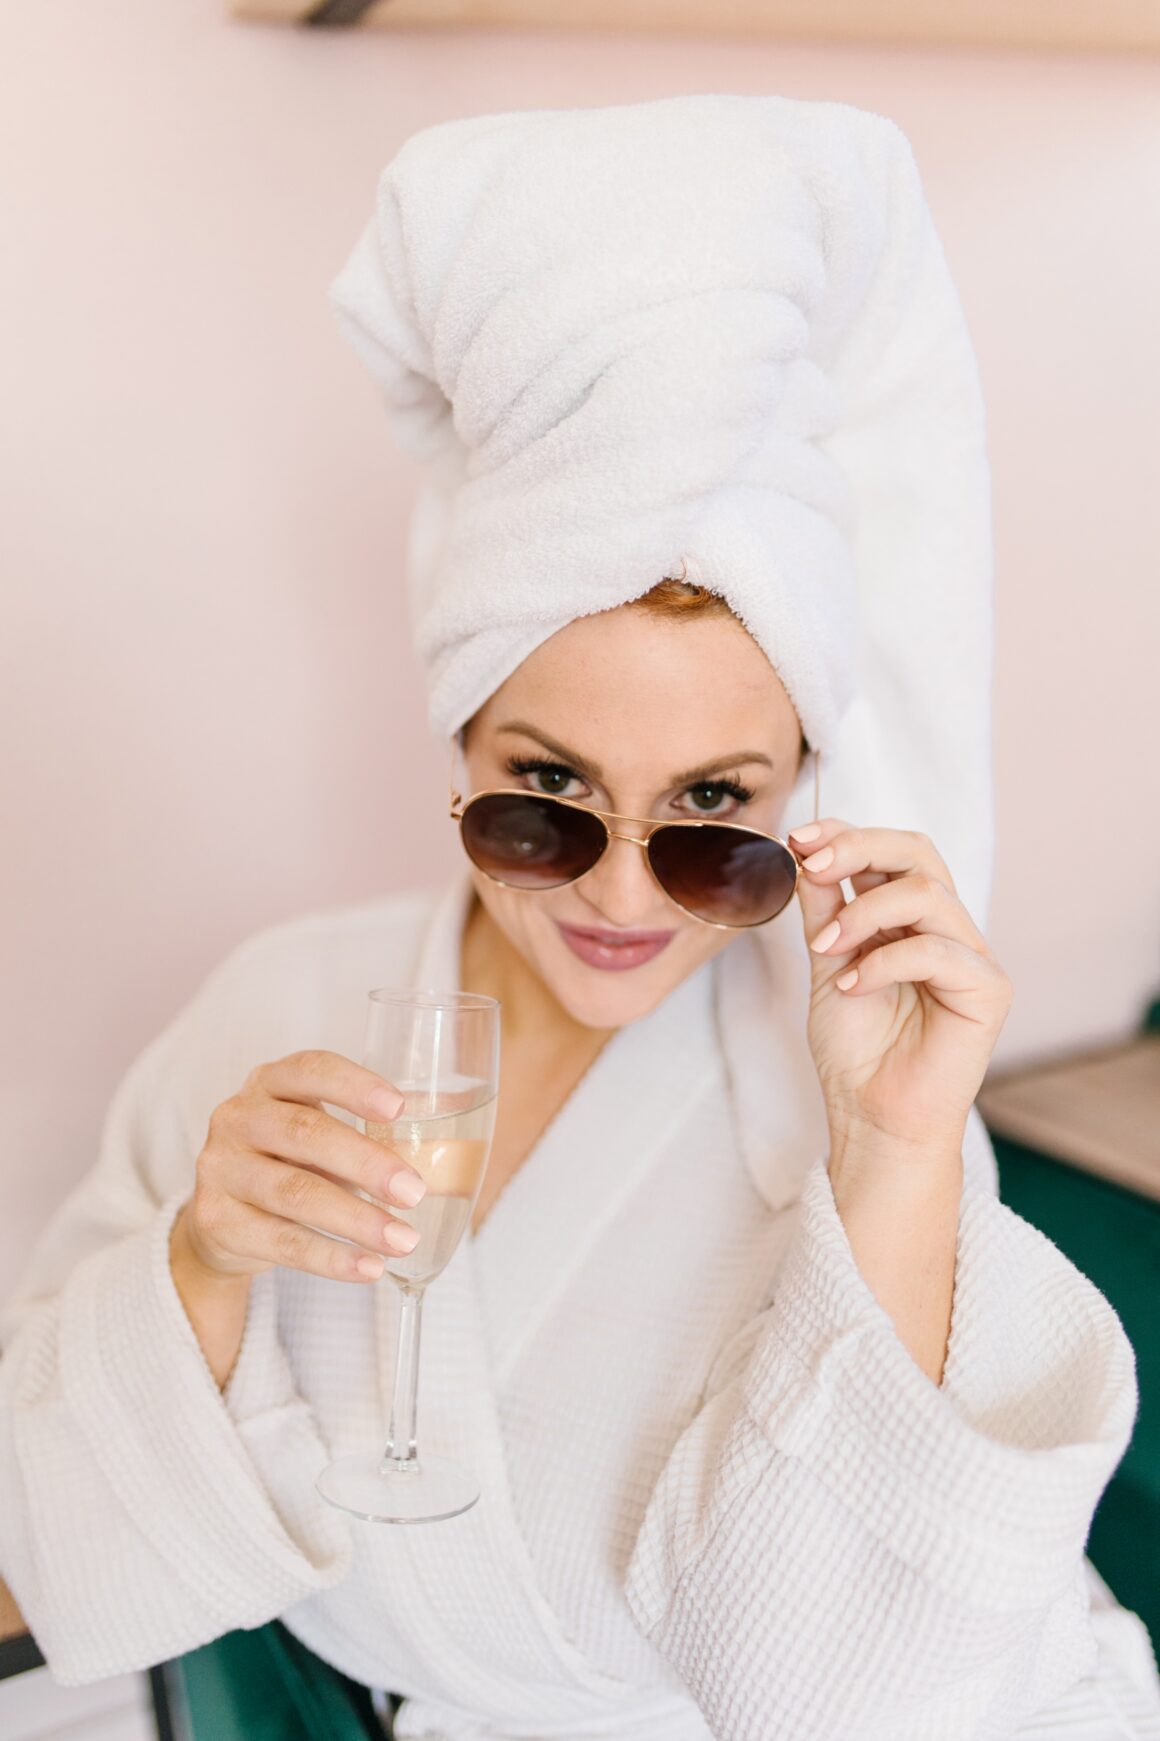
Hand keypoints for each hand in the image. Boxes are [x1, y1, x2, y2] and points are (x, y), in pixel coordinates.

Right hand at [177, 1049, 428, 1286]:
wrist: (222, 1221)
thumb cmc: (288, 1164)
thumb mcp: (315, 1137)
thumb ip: (360, 1137)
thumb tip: (439, 1158)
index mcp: (269, 1082)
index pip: (311, 1069)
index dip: (354, 1086)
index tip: (399, 1108)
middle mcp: (237, 1117)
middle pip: (305, 1133)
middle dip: (366, 1163)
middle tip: (414, 1191)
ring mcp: (219, 1168)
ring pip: (294, 1193)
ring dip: (356, 1220)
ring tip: (404, 1239)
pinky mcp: (215, 1220)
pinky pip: (281, 1241)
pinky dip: (331, 1258)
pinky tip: (369, 1267)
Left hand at [788, 821, 1012, 1156]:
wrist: (871, 1118)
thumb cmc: (855, 1050)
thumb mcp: (828, 963)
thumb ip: (824, 909)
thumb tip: (804, 851)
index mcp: (910, 919)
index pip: (893, 852)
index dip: (847, 834)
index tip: (797, 838)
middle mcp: (946, 929)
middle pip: (919, 854)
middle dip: (859, 848)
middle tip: (812, 865)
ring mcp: (972, 958)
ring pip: (928, 894)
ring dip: (864, 911)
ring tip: (827, 947)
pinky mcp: (988, 991)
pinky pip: (938, 951)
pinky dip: (886, 961)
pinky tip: (854, 988)